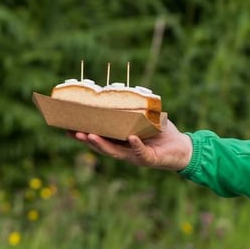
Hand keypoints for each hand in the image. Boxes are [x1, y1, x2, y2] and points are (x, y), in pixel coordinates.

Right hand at [70, 117, 192, 170]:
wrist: (183, 148)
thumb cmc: (161, 131)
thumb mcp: (143, 117)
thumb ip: (131, 107)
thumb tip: (118, 89)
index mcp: (119, 141)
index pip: (97, 137)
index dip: (81, 134)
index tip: (65, 127)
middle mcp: (123, 150)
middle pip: (100, 146)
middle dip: (85, 139)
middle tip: (72, 132)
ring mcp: (134, 156)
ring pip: (114, 152)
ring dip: (101, 145)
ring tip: (90, 136)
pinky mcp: (149, 159)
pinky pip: (140, 151)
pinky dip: (135, 145)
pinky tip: (131, 138)